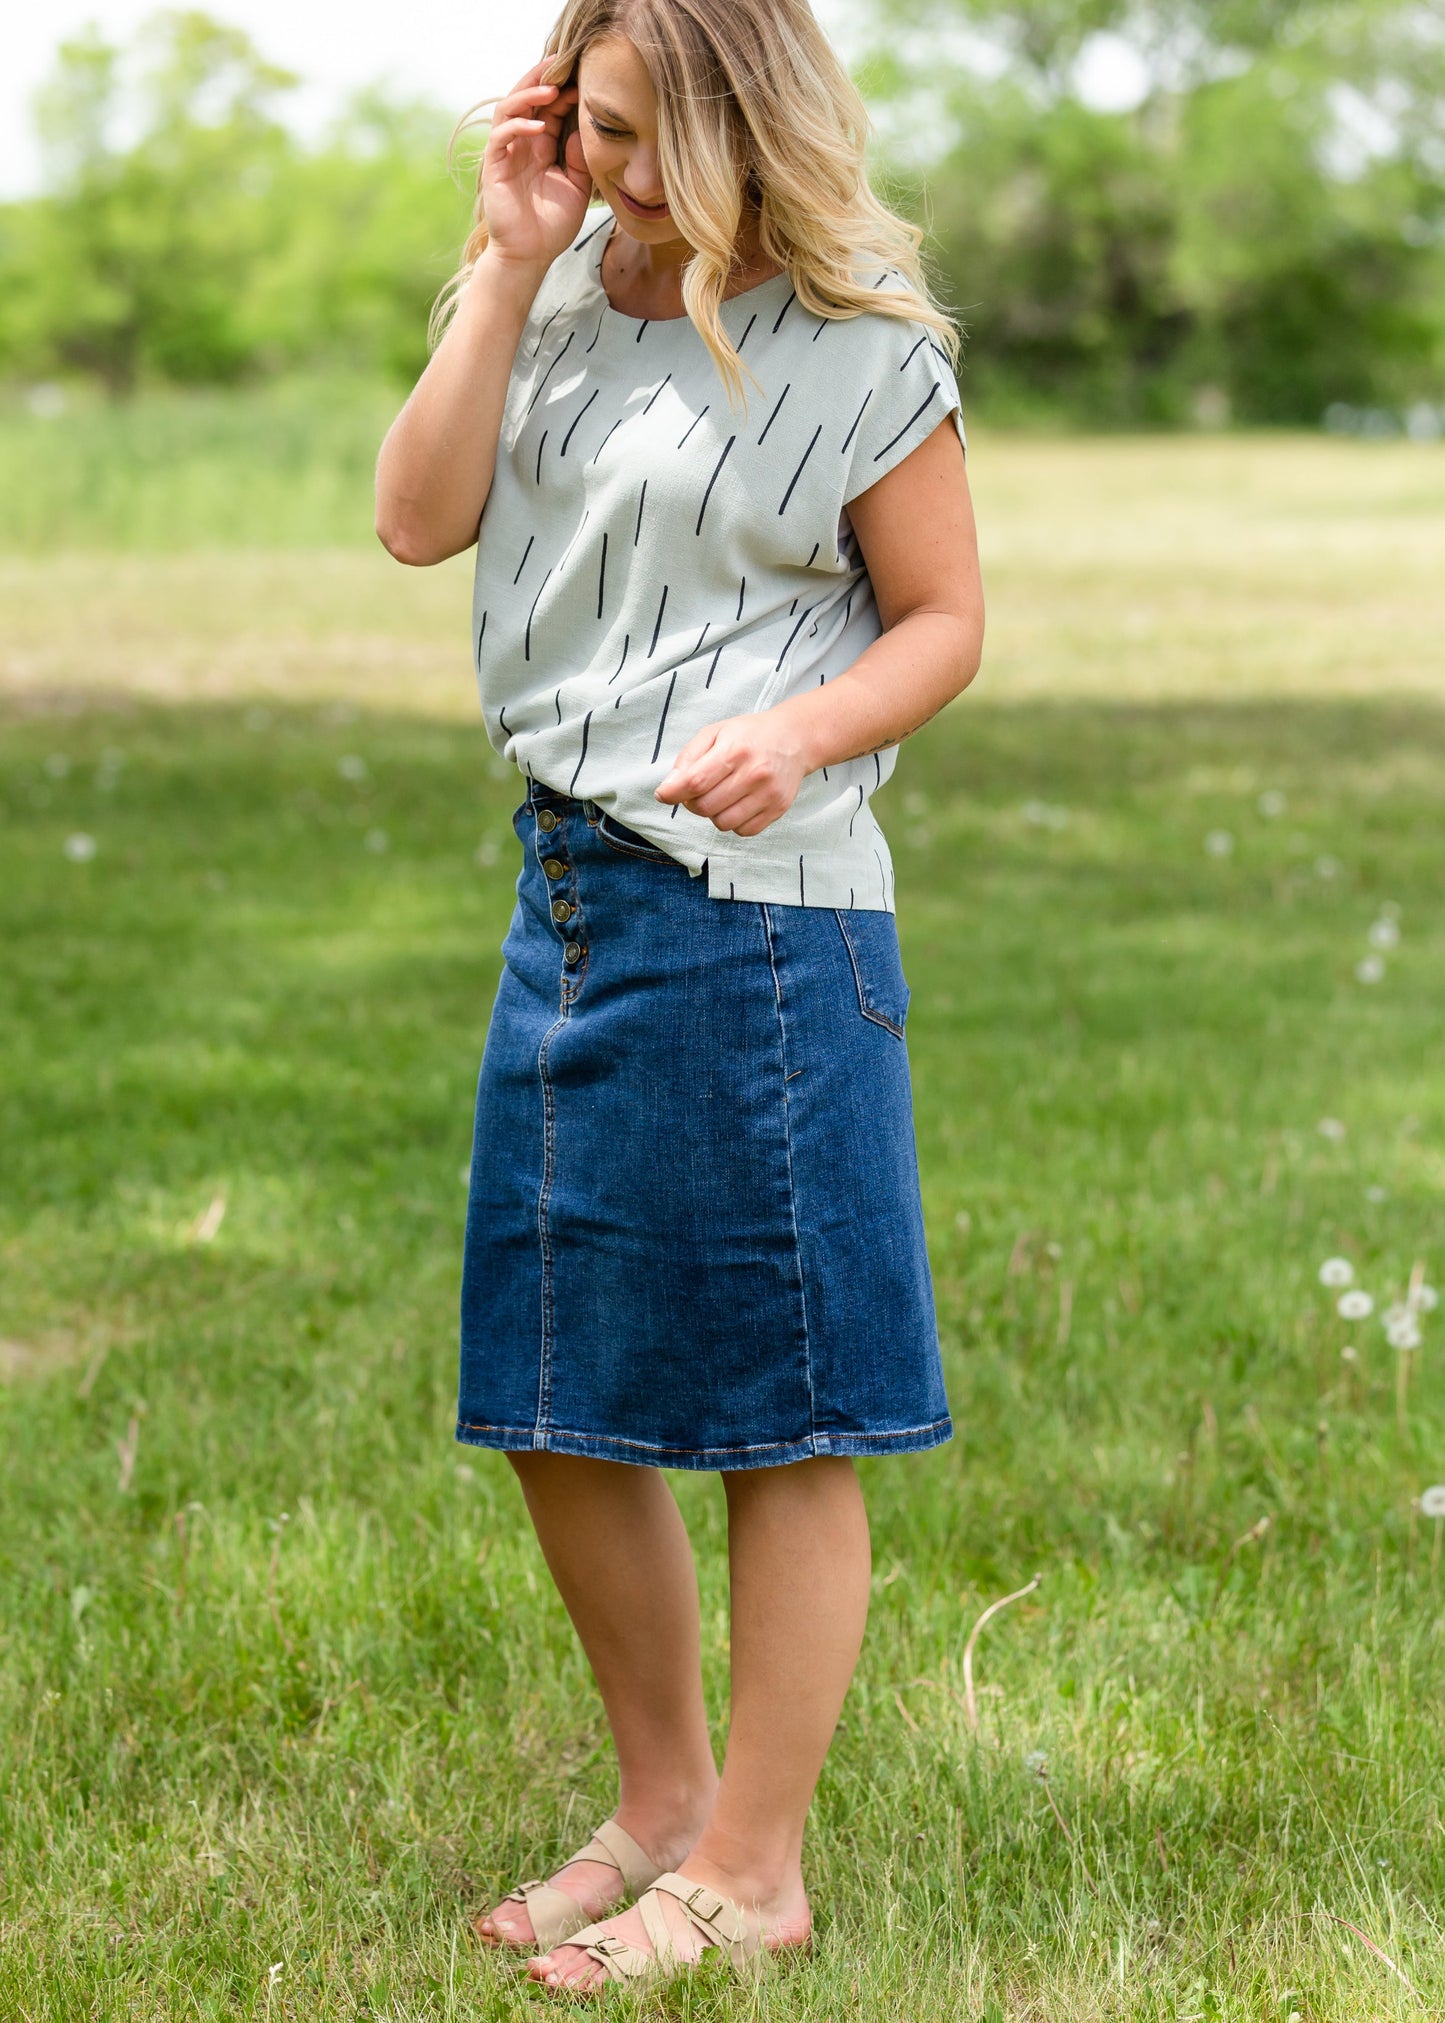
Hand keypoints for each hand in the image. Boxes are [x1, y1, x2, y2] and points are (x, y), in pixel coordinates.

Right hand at [478, 59, 589, 271]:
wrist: (531, 256)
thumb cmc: (552, 225)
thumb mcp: (577, 187)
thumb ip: (580, 157)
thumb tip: (582, 128)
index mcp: (542, 146)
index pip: (549, 107)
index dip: (564, 91)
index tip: (585, 79)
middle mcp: (523, 144)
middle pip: (527, 98)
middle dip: (543, 79)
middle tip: (564, 62)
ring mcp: (507, 153)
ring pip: (510, 109)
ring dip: (528, 95)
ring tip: (551, 90)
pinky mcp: (495, 167)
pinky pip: (501, 137)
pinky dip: (518, 127)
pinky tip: (539, 128)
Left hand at [655, 710, 807, 835]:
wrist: (794, 739)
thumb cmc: (748, 735)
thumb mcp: (714, 733)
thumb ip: (688, 758)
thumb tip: (667, 789)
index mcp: (735, 750)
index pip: (696, 782)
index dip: (674, 793)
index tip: (664, 795)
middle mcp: (755, 773)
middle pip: (706, 807)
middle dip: (693, 803)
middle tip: (697, 791)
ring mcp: (769, 794)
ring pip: (723, 823)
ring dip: (713, 814)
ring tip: (719, 796)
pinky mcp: (778, 809)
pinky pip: (743, 831)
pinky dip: (734, 822)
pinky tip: (737, 804)